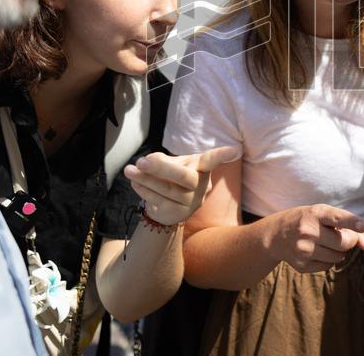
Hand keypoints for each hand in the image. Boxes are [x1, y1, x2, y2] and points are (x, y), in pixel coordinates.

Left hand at [124, 146, 239, 226]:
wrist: (170, 206)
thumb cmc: (174, 178)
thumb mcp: (173, 165)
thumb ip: (163, 161)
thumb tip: (150, 162)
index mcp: (202, 168)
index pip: (212, 160)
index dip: (223, 155)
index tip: (235, 150)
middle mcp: (200, 186)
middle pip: (185, 177)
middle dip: (163, 168)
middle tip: (142, 161)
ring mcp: (191, 202)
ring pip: (167, 190)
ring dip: (145, 179)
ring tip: (129, 170)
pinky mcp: (178, 214)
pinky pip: (158, 201)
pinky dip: (143, 190)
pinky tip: (135, 182)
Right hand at [266, 204, 363, 273]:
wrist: (275, 235)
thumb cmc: (307, 220)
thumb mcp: (323, 214)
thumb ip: (348, 224)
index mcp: (315, 213)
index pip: (336, 218)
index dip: (351, 222)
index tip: (362, 226)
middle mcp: (308, 231)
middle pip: (344, 243)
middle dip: (349, 240)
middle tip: (342, 235)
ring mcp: (303, 250)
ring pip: (338, 257)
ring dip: (338, 251)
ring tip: (325, 241)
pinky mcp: (301, 265)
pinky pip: (328, 266)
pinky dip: (328, 260)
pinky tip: (316, 250)